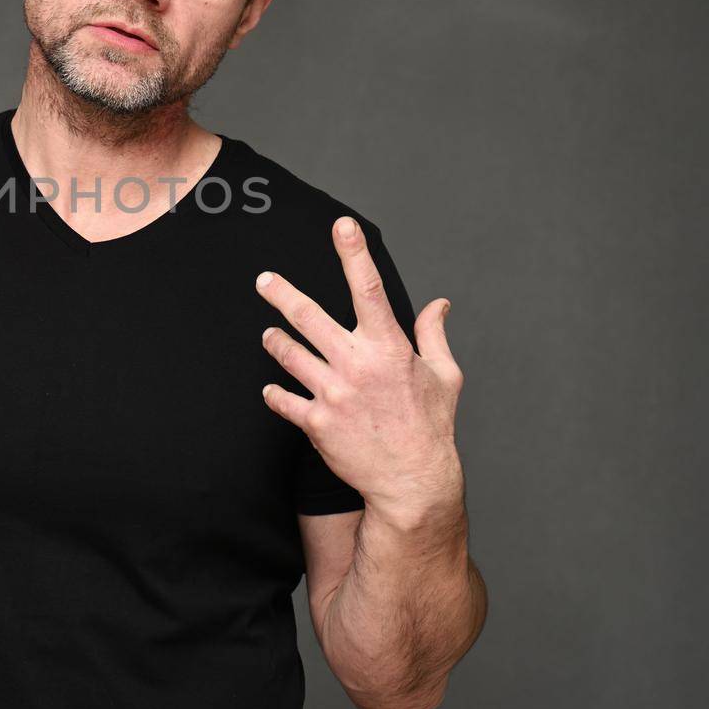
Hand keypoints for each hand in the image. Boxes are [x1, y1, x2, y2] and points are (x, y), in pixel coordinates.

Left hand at [255, 216, 463, 520]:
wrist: (411, 483)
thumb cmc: (431, 427)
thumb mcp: (444, 376)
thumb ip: (434, 335)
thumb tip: (439, 303)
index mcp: (389, 348)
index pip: (369, 288)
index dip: (354, 253)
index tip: (342, 225)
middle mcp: (356, 365)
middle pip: (308, 317)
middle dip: (281, 294)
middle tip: (264, 280)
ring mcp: (333, 393)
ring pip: (288, 354)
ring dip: (275, 341)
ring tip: (269, 335)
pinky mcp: (316, 422)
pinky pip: (282, 399)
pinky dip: (275, 392)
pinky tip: (273, 388)